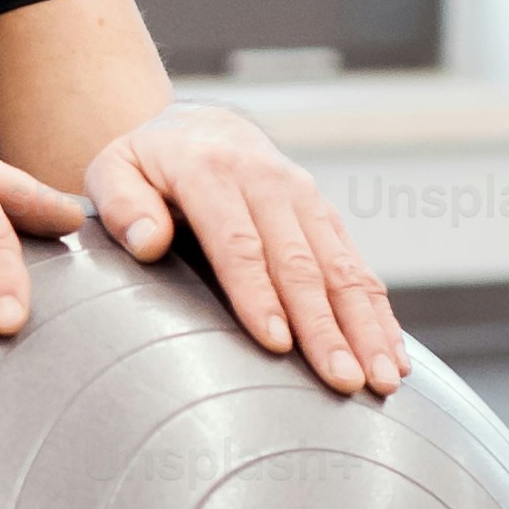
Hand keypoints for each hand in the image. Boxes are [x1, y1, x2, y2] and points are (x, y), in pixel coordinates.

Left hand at [85, 106, 409, 394]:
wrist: (202, 127)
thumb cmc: (148, 165)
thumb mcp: (114, 170)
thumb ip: (122, 205)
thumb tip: (148, 243)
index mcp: (211, 171)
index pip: (238, 243)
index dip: (258, 295)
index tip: (276, 344)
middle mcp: (268, 182)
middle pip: (300, 263)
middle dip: (325, 327)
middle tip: (344, 381)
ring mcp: (305, 200)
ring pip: (342, 268)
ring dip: (366, 327)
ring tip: (382, 380)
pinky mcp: (327, 218)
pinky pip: (359, 268)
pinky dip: (380, 315)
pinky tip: (394, 359)